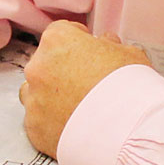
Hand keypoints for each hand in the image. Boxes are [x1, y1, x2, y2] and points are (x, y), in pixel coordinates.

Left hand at [19, 20, 150, 155]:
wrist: (127, 132)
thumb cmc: (129, 90)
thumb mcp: (129, 54)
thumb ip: (111, 45)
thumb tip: (106, 45)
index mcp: (58, 41)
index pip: (61, 32)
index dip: (78, 42)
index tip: (89, 52)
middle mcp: (38, 67)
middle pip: (47, 63)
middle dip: (64, 70)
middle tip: (88, 84)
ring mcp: (34, 99)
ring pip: (37, 92)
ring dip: (53, 96)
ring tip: (79, 108)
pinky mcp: (34, 127)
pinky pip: (40, 121)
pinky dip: (53, 122)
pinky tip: (74, 125)